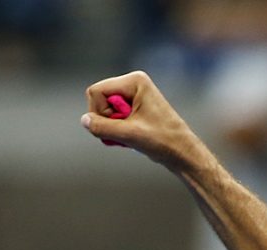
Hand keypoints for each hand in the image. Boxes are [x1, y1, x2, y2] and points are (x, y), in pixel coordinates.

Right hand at [81, 71, 212, 172]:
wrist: (182, 152)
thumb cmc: (163, 140)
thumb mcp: (129, 134)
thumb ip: (102, 127)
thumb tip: (84, 120)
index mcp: (135, 81)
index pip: (96, 91)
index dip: (99, 112)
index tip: (118, 126)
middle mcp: (133, 84)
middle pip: (97, 100)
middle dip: (106, 120)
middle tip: (125, 133)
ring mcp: (133, 95)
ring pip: (103, 110)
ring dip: (111, 127)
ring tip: (130, 136)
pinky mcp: (133, 108)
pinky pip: (111, 117)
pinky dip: (116, 130)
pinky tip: (131, 137)